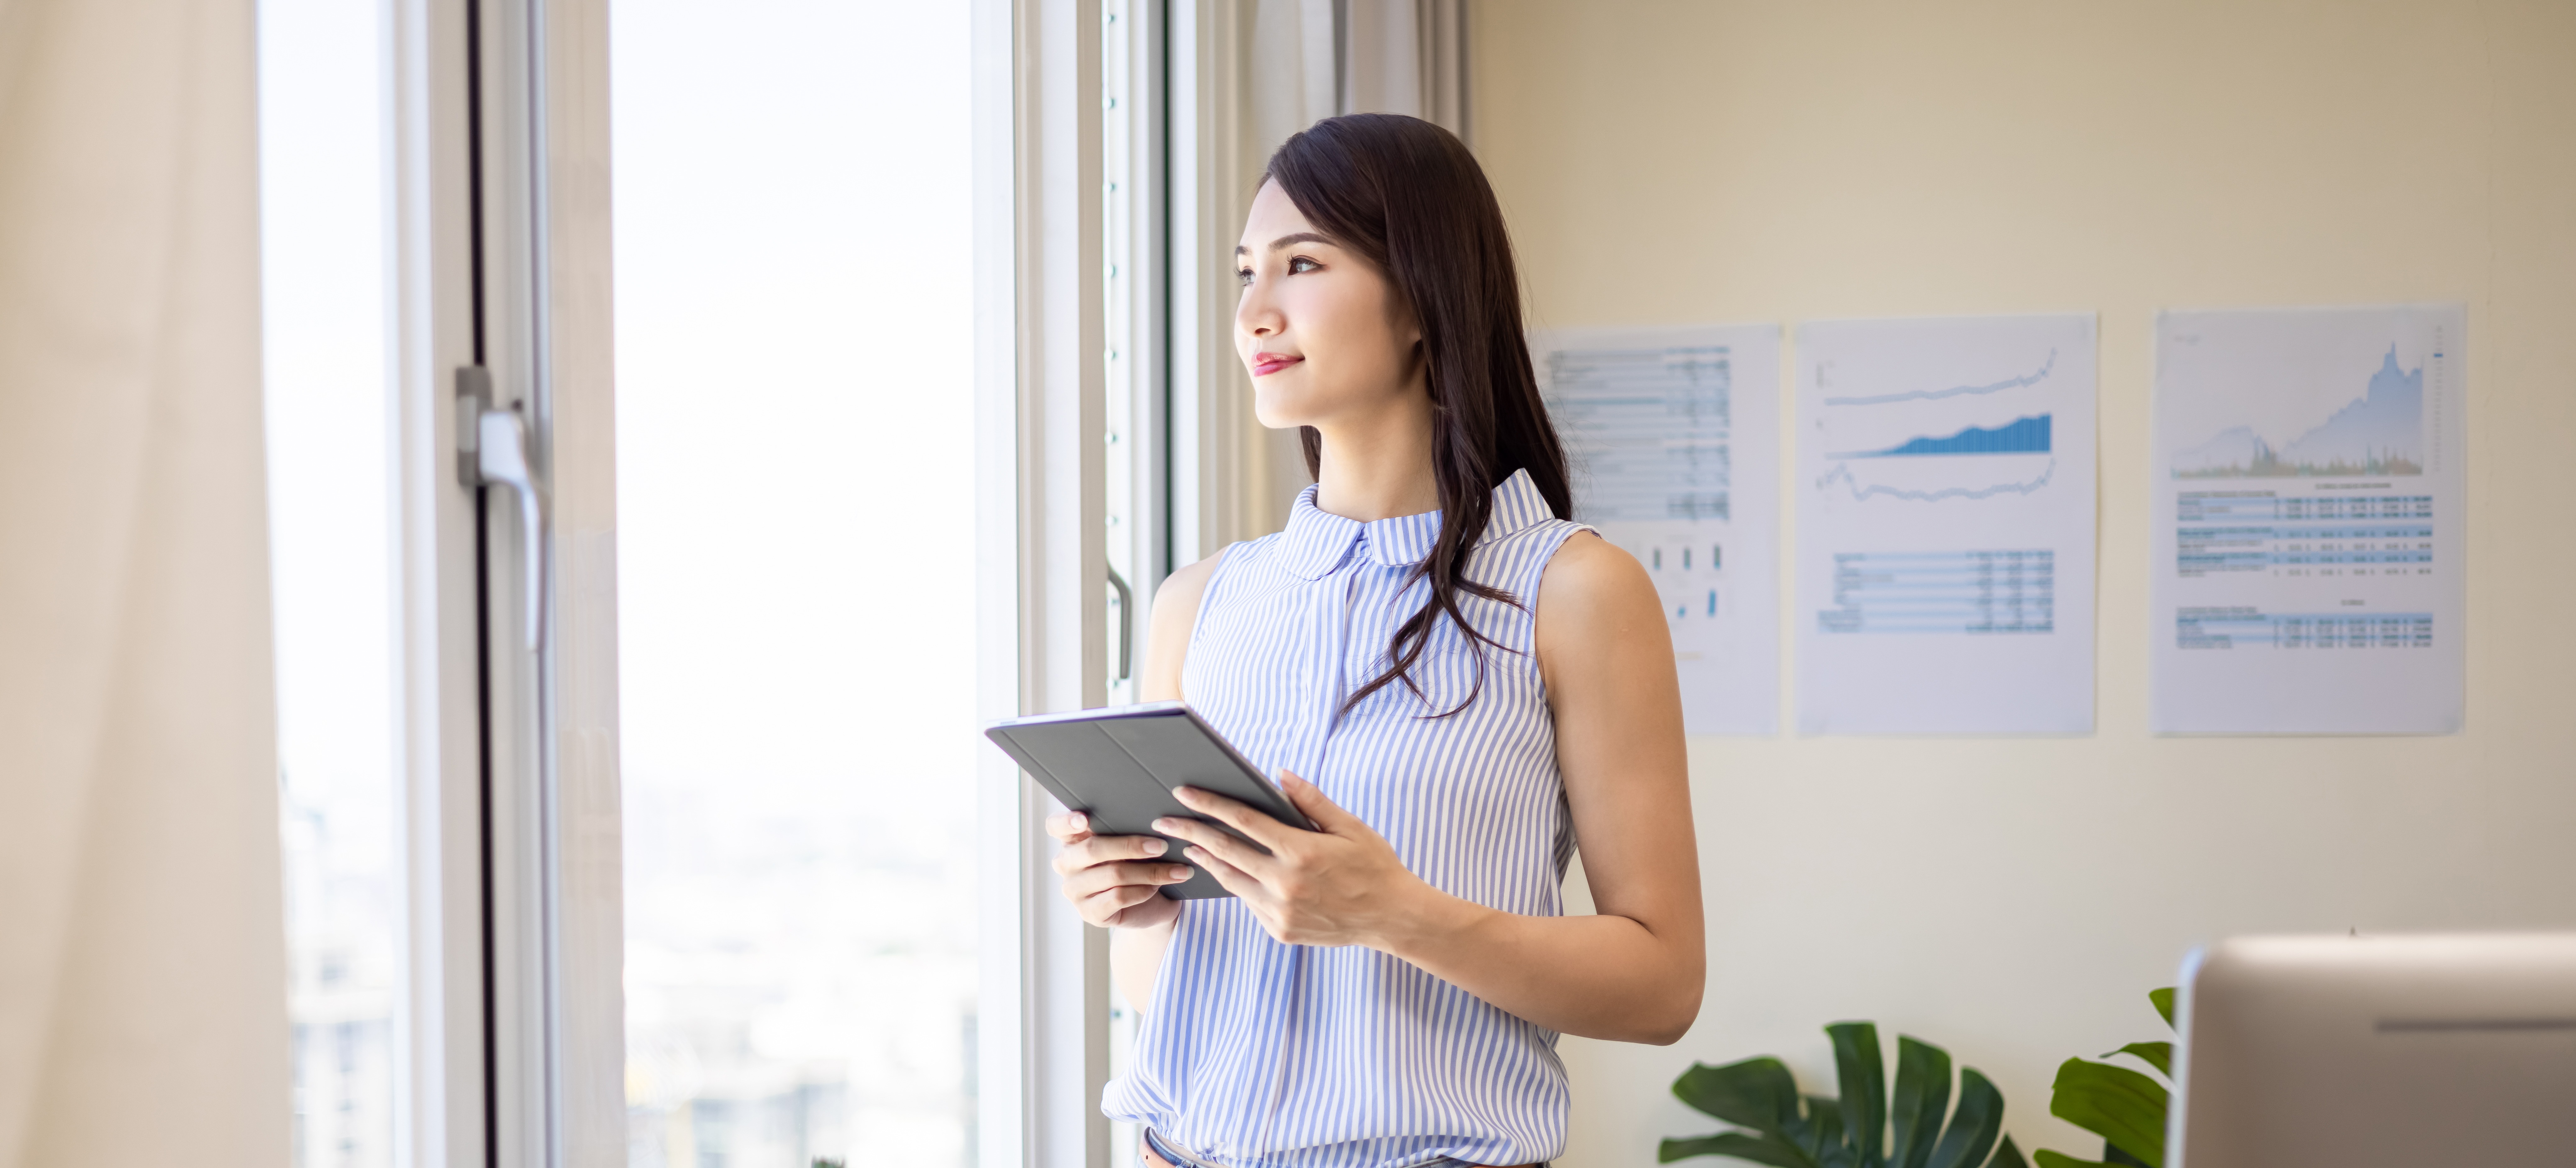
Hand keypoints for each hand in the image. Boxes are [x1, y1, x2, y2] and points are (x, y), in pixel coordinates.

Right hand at [1046, 811, 1193, 928]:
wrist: (1150, 903)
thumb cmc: (1138, 863)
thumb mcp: (1129, 843)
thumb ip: (1124, 828)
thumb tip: (1147, 817)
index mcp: (1071, 839)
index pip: (1056, 826)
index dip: (1067, 821)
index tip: (1085, 819)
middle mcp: (1066, 864)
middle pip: (1092, 849)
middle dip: (1131, 846)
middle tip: (1161, 845)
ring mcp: (1075, 890)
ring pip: (1113, 874)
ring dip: (1149, 871)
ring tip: (1176, 868)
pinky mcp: (1089, 912)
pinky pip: (1118, 897)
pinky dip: (1143, 890)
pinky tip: (1159, 886)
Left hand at [1153, 771, 1440, 948]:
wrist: (1393, 918)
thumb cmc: (1375, 866)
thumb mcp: (1351, 828)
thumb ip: (1313, 802)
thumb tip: (1281, 775)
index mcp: (1301, 852)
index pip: (1243, 821)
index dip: (1210, 804)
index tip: (1184, 792)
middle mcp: (1285, 883)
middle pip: (1226, 850)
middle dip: (1191, 832)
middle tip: (1164, 821)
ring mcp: (1280, 911)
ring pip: (1231, 880)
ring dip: (1207, 861)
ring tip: (1188, 846)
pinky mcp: (1280, 930)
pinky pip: (1250, 903)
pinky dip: (1237, 885)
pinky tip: (1228, 872)